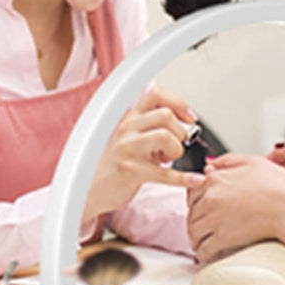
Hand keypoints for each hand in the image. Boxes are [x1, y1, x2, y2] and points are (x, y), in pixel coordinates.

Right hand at [82, 86, 203, 222]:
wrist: (88, 189)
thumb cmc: (114, 164)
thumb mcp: (130, 137)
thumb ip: (152, 127)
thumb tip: (183, 123)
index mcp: (129, 118)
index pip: (156, 95)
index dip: (178, 103)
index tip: (190, 117)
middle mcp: (127, 129)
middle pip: (166, 115)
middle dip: (181, 131)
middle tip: (178, 145)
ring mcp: (127, 150)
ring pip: (166, 137)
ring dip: (177, 149)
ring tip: (170, 159)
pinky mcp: (131, 171)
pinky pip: (166, 173)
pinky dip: (186, 178)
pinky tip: (195, 180)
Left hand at [187, 154, 284, 262]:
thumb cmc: (278, 186)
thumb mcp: (253, 162)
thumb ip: (228, 161)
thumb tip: (210, 165)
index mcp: (215, 179)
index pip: (192, 191)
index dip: (197, 201)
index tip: (202, 208)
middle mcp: (210, 198)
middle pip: (192, 213)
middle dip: (197, 220)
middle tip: (203, 226)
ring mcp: (214, 219)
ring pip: (193, 232)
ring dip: (197, 237)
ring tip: (204, 241)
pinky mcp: (222, 238)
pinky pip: (203, 249)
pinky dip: (204, 252)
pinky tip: (209, 253)